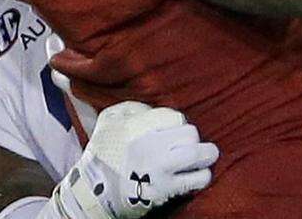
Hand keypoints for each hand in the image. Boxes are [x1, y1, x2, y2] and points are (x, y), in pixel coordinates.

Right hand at [56, 101, 217, 218]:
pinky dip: (203, 176)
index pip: (174, 116)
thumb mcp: (110, 119)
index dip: (178, 122)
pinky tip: (199, 174)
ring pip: (198, 155)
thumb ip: (133, 107)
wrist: (95, 193)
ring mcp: (159, 170)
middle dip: (193, 137)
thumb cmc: (104, 153)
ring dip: (206, 155)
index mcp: (137, 126)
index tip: (175, 129)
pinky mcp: (165, 191)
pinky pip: (196, 180)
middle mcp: (150, 146)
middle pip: (190, 133)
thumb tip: (155, 109)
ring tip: (207, 156)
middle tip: (190, 142)